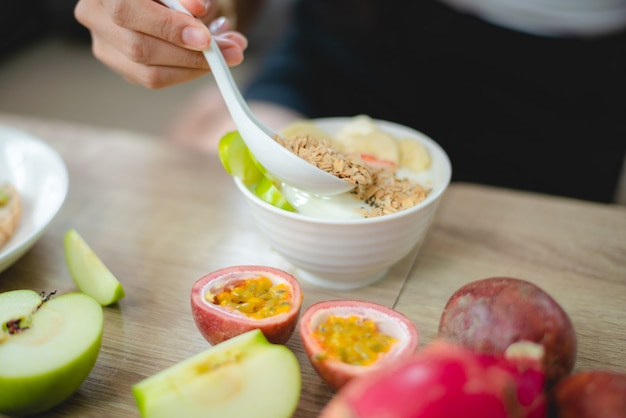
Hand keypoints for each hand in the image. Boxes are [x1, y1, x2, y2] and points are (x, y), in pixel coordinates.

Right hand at [74, 0, 247, 87]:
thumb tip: (197, 9)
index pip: (127, 11)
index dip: (168, 27)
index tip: (205, 38)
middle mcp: (94, 16)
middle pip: (139, 48)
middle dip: (191, 54)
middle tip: (231, 50)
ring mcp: (104, 45)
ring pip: (148, 73)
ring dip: (195, 67)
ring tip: (229, 54)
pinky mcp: (121, 65)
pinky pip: (155, 80)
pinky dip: (187, 72)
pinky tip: (208, 60)